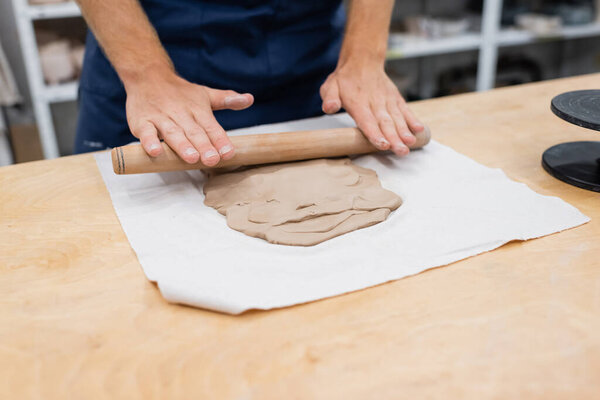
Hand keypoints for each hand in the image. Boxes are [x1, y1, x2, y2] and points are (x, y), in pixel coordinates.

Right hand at [125, 72, 253, 164]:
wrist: (147, 75)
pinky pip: (146, 132)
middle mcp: (181, 113)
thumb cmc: (180, 92)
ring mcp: (160, 118)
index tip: (228, 152)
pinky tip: (155, 152)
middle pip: (194, 132)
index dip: (220, 140)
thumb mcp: (205, 94)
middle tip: (212, 159)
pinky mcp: (142, 122)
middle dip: (204, 146)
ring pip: (173, 133)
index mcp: (198, 109)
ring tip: (191, 158)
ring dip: (182, 146)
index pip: (211, 127)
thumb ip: (227, 99)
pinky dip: (149, 141)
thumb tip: (249, 99)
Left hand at [320, 61, 423, 155]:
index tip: (383, 145)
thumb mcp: (330, 86)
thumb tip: (330, 107)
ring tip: (410, 143)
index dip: (375, 134)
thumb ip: (329, 98)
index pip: (367, 121)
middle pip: (385, 123)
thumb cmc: (345, 79)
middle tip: (401, 151)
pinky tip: (419, 129)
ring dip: (404, 132)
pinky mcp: (395, 98)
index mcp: (358, 103)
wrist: (362, 61)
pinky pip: (405, 109)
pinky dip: (412, 119)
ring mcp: (387, 100)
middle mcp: (375, 102)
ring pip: (397, 118)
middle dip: (394, 139)